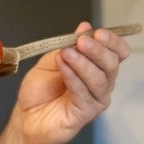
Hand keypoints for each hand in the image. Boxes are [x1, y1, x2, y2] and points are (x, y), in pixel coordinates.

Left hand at [13, 21, 131, 143]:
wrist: (26, 117)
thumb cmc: (39, 92)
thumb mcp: (52, 60)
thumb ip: (69, 45)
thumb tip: (85, 27)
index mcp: (97, 68)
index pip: (117, 53)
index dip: (112, 42)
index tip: (99, 33)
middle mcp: (101, 84)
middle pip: (111, 65)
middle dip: (97, 50)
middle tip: (81, 41)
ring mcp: (95, 100)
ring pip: (99, 79)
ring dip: (82, 63)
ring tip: (67, 52)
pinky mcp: (85, 113)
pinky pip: (83, 93)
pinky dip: (72, 76)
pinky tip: (63, 65)